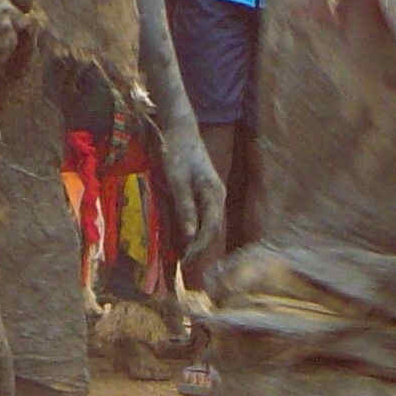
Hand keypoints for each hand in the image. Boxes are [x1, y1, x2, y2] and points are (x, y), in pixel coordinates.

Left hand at [161, 126, 225, 262]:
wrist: (180, 129)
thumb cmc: (177, 152)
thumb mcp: (177, 181)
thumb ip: (185, 208)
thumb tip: (191, 236)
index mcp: (214, 194)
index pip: (211, 229)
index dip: (199, 248)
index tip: (185, 262)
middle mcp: (217, 196)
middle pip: (212, 230)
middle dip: (200, 250)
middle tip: (184, 267)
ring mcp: (212, 194)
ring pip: (208, 225)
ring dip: (197, 242)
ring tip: (184, 258)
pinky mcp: (204, 192)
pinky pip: (202, 217)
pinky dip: (194, 230)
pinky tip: (184, 238)